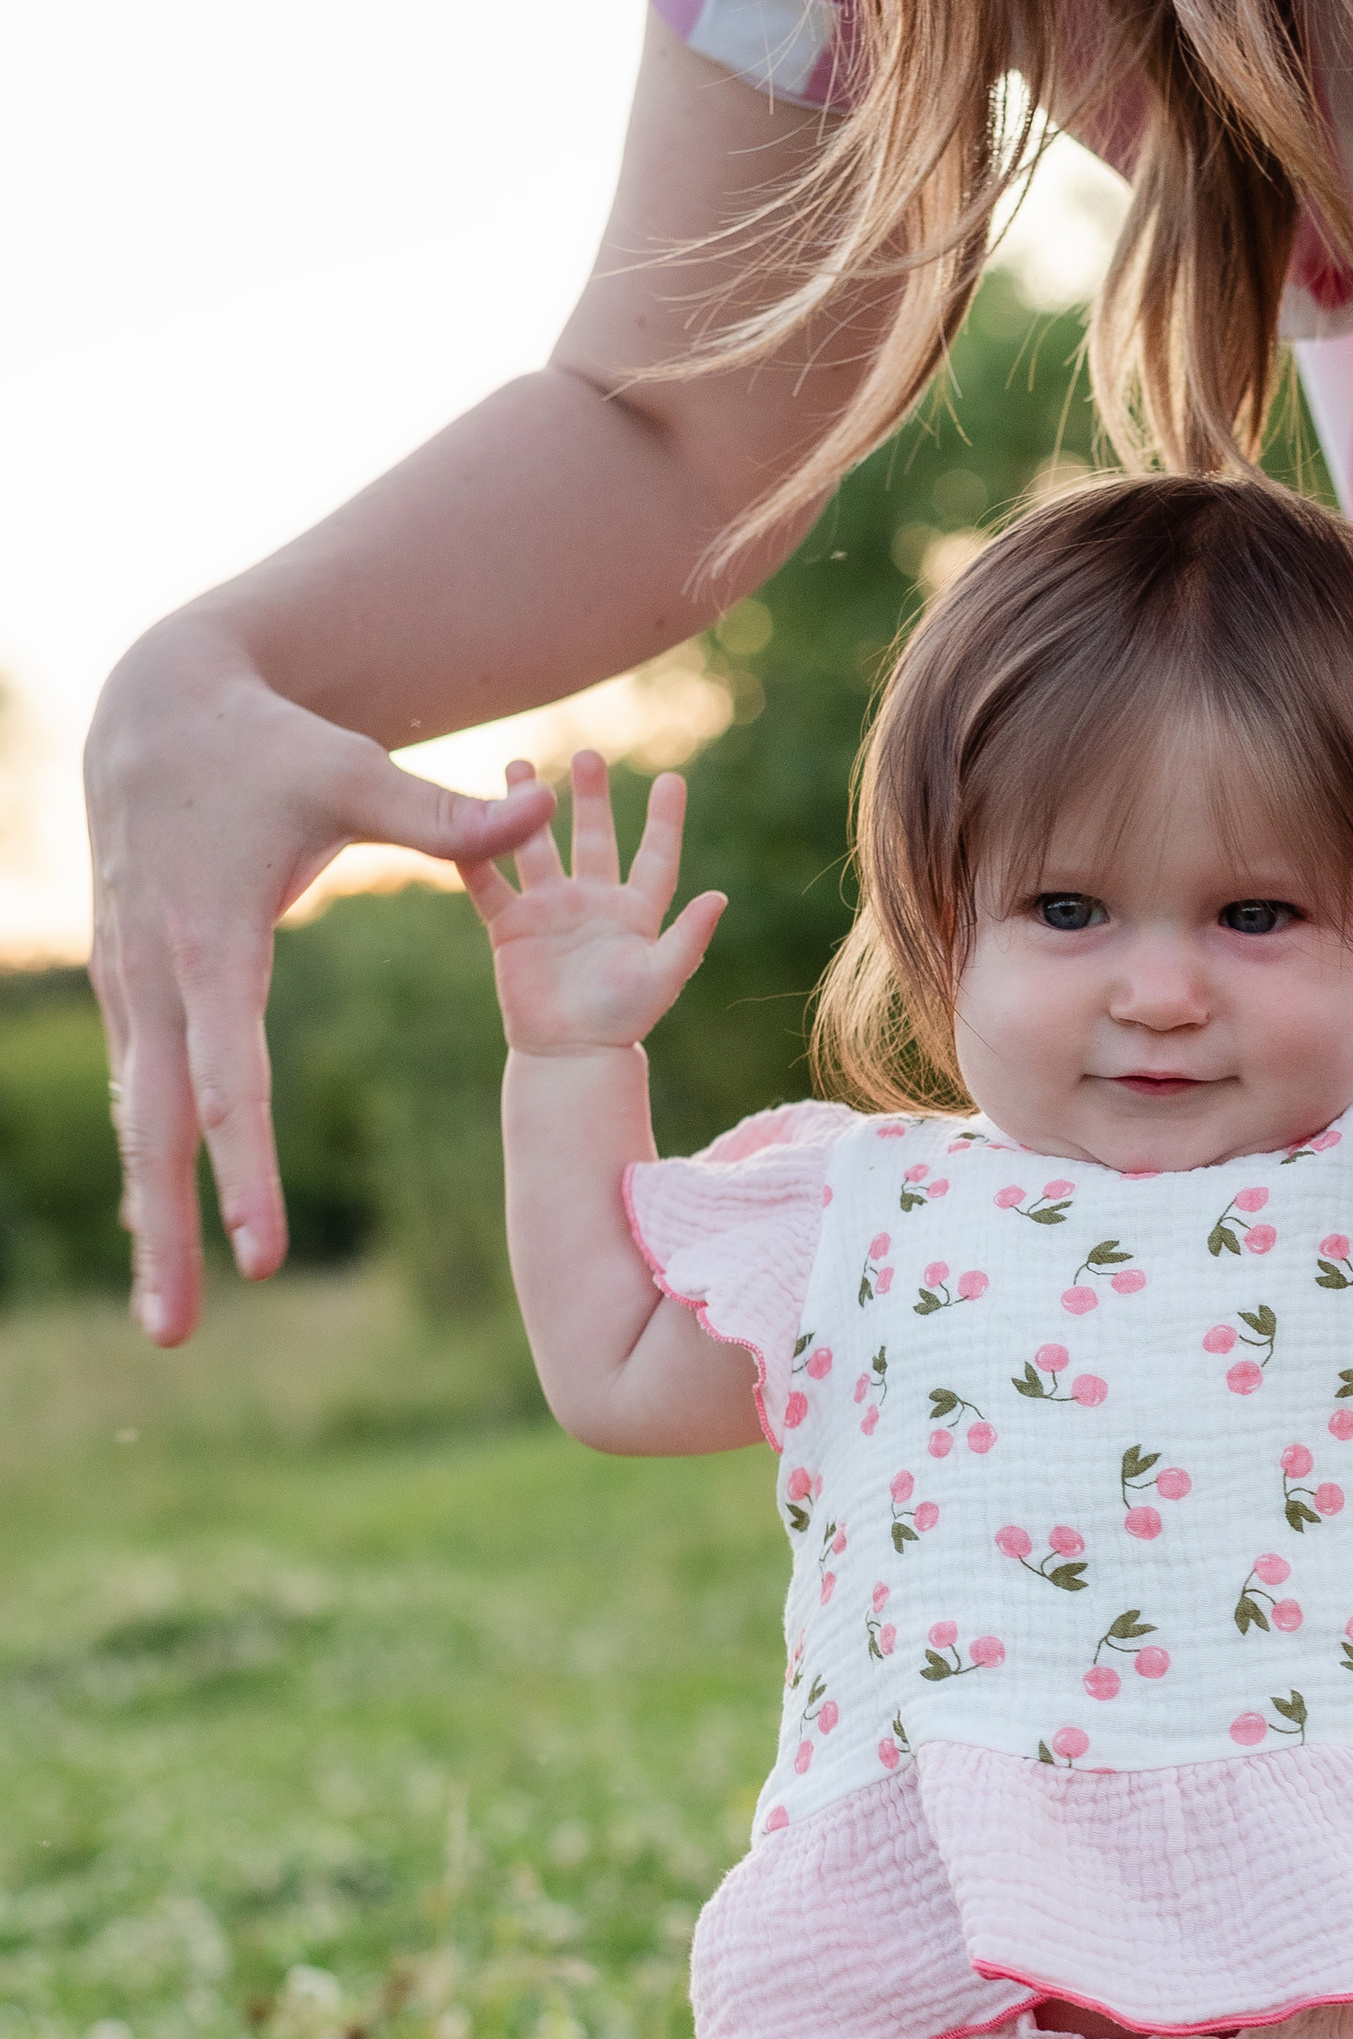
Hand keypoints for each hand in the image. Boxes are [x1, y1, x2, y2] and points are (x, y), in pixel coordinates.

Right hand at [85, 619, 558, 1342]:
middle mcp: (162, 979)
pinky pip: (140, 1095)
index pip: (230, 1082)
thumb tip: (536, 813)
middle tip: (175, 1333)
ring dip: (150, 1223)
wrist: (158, 706)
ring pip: (140, 1125)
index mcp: (216, 946)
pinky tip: (159, 1236)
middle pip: (162, 1132)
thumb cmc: (269, 743)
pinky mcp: (131, 988)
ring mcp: (135, 987)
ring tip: (166, 1321)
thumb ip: (444, 813)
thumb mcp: (352, 770)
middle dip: (170, 1235)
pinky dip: (147, 1169)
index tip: (261, 1254)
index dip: (245, 1171)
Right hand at [462, 750, 723, 1052]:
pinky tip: (465, 826)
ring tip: (520, 766)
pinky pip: (490, 886)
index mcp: (636, 913)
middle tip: (588, 754)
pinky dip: (476, 859)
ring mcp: (550, 912)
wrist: (570, 1054)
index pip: (655, 856)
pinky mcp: (511, 928)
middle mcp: (593, 904)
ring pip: (536, 848)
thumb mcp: (662, 976)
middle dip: (590, 798)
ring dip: (528, 811)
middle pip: (593, 839)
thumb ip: (688, 937)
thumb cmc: (623, 1020)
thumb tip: (718, 897)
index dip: (665, 820)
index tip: (673, 779)